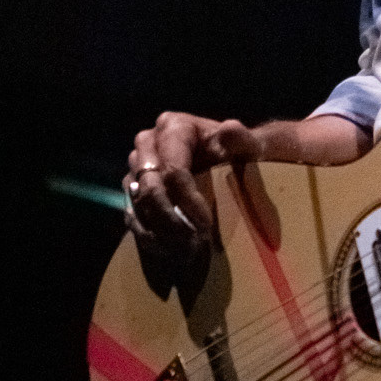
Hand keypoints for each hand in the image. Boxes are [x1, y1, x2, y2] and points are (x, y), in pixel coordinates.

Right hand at [122, 111, 261, 272]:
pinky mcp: (134, 188)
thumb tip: (230, 129)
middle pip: (151, 189)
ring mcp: (137, 166)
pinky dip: (149, 236)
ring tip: (186, 253)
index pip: (174, 169)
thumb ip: (242, 139)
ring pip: (139, 204)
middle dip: (172, 221)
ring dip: (161, 232)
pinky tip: (170, 251)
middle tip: (195, 246)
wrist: (226, 159)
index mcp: (173, 127)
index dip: (188, 201)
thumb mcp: (247, 145)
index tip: (207, 226)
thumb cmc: (239, 152)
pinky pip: (133, 214)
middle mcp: (147, 143)